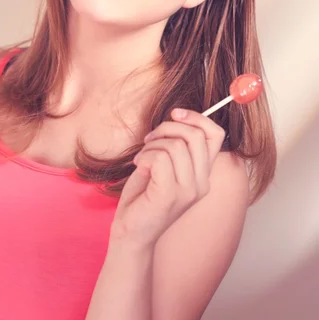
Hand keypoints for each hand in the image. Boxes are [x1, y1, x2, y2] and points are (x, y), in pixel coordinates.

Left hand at [110, 109, 225, 249]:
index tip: (175, 114)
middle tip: (150, 138)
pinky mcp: (170, 195)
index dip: (197, 117)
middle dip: (167, 128)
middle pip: (195, 135)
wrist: (130, 233)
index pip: (216, 135)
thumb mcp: (165, 165)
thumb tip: (178, 115)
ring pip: (176, 145)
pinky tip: (140, 166)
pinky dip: (145, 155)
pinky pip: (160, 157)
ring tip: (142, 158)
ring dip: (152, 144)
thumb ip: (177, 145)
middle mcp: (201, 184)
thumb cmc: (144, 196)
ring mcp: (188, 191)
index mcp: (203, 174)